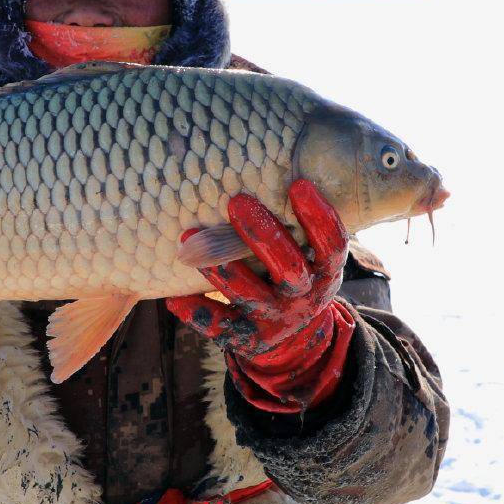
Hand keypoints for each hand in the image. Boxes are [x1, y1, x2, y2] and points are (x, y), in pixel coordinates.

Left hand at [165, 179, 355, 412]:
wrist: (295, 342)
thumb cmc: (294, 275)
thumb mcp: (309, 255)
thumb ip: (295, 223)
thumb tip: (267, 161)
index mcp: (324, 272)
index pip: (331, 244)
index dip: (318, 217)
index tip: (299, 183)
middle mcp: (304, 297)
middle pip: (289, 268)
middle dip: (263, 235)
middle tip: (237, 200)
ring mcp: (276, 321)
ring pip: (249, 296)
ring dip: (219, 267)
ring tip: (189, 238)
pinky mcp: (248, 340)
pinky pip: (219, 327)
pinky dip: (196, 311)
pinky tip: (173, 297)